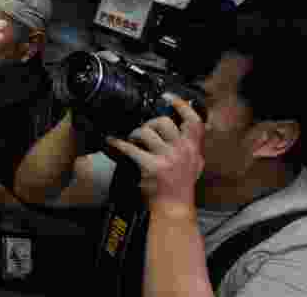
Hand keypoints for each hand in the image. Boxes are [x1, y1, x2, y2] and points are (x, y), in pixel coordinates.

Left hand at [106, 95, 204, 214]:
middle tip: (144, 130)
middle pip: (164, 122)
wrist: (174, 208)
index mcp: (194, 149)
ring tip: (132, 139)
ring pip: (147, 132)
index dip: (182, 106)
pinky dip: (118, 144)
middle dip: (150, 123)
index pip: (194, 122)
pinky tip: (112, 142)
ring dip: (136, 133)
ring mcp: (168, 158)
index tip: (170, 99)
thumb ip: (190, 146)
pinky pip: (131, 148)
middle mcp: (183, 151)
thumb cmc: (181, 186)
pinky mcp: (152, 166)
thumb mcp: (194, 164)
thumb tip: (183, 126)